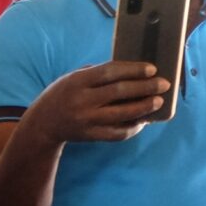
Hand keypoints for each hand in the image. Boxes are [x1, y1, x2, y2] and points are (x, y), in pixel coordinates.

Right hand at [24, 61, 168, 144]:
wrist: (42, 124)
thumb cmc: (62, 95)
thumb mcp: (73, 78)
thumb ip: (97, 74)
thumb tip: (132, 72)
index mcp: (77, 81)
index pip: (110, 72)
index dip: (133, 70)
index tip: (152, 69)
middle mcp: (81, 100)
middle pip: (119, 92)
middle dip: (145, 87)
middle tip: (163, 84)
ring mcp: (86, 120)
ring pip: (121, 113)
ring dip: (144, 107)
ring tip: (158, 102)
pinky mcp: (90, 135)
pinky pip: (116, 133)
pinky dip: (132, 127)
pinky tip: (143, 121)